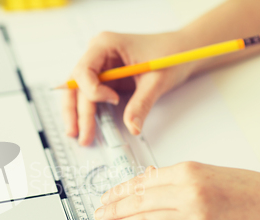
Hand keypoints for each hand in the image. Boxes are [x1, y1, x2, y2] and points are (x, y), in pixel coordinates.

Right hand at [62, 31, 195, 144]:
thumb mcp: (157, 79)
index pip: (83, 70)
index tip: (113, 100)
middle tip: (81, 134)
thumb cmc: (171, 54)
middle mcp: (97, 55)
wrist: (183, 51)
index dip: (93, 90)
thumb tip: (133, 127)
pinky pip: (90, 97)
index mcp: (105, 45)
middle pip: (76, 85)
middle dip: (77, 111)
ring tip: (79, 135)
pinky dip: (87, 112)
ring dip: (77, 114)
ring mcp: (99, 67)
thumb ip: (142, 103)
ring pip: (78, 92)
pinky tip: (85, 127)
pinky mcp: (105, 80)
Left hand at [94, 162, 259, 219]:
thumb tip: (144, 185)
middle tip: (98, 215)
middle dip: (111, 210)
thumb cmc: (248, 191)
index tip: (107, 197)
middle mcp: (188, 194)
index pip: (141, 182)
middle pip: (137, 202)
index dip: (118, 192)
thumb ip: (175, 179)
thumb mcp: (208, 173)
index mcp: (188, 172)